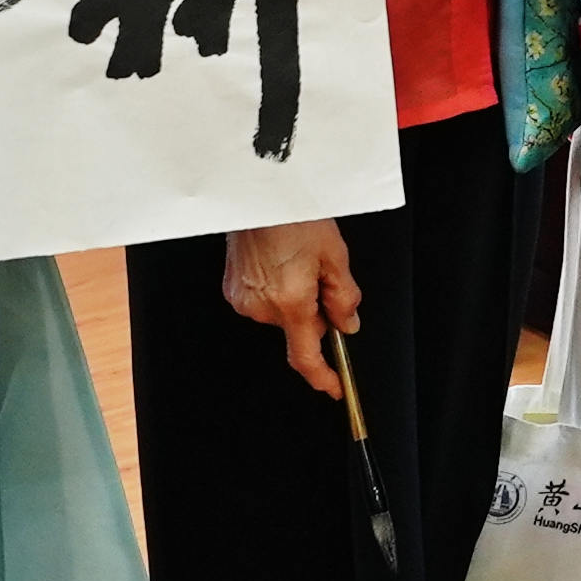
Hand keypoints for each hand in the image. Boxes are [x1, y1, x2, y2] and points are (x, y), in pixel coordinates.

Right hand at [222, 218, 358, 396]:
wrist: (258, 194)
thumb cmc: (294, 216)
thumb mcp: (334, 255)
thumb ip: (344, 297)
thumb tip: (347, 324)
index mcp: (290, 302)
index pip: (305, 356)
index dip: (323, 377)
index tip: (335, 387)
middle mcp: (262, 307)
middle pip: (297, 327)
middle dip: (314, 310)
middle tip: (320, 274)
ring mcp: (243, 300)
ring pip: (281, 313)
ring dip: (294, 298)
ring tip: (296, 260)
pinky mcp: (232, 290)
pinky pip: (262, 300)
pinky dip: (275, 289)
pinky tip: (279, 262)